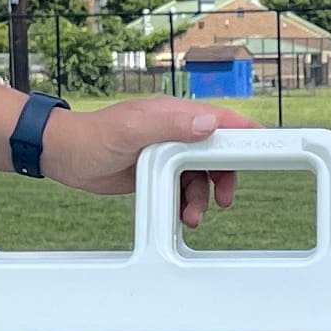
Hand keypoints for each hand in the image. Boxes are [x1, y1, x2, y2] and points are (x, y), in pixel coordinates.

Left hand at [37, 96, 239, 225]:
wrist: (63, 156)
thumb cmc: (92, 136)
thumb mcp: (131, 130)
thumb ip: (169, 126)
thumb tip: (208, 123)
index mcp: (173, 115)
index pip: (220, 119)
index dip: (245, 132)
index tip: (267, 146)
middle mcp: (174, 131)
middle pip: (217, 152)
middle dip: (225, 176)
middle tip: (224, 198)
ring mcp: (166, 152)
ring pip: (201, 174)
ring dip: (203, 196)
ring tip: (193, 215)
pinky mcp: (156, 171)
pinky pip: (183, 187)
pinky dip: (187, 201)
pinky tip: (182, 214)